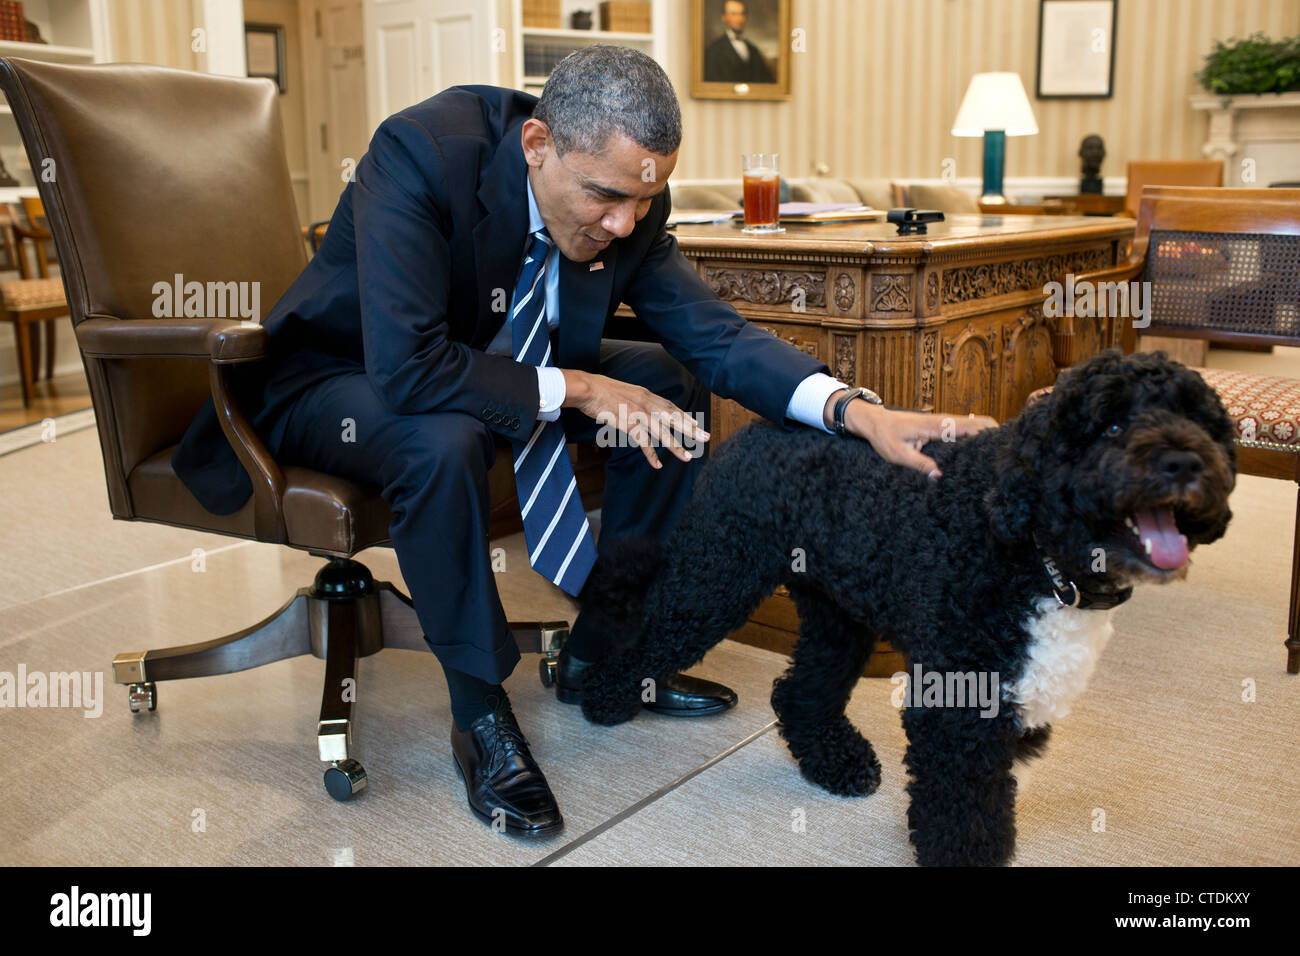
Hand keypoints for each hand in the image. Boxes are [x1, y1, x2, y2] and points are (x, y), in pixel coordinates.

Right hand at [561, 369, 709, 469]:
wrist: (588, 389)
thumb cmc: (602, 390)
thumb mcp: (626, 392)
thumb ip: (637, 400)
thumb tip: (642, 407)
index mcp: (646, 395)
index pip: (671, 407)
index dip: (685, 417)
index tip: (697, 425)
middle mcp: (646, 403)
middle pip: (673, 418)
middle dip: (691, 429)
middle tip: (706, 438)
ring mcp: (638, 413)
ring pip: (662, 432)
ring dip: (675, 446)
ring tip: (687, 458)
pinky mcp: (628, 423)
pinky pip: (643, 442)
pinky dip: (651, 455)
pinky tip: (657, 465)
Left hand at [824, 390, 997, 478]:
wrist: (875, 422)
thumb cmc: (885, 436)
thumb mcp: (899, 454)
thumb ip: (920, 464)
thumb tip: (940, 477)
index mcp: (938, 426)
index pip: (972, 426)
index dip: (990, 434)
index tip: (1002, 447)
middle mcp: (945, 421)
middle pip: (980, 423)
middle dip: (994, 435)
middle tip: (1004, 455)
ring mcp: (944, 423)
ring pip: (974, 426)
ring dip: (986, 437)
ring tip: (995, 457)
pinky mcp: (941, 428)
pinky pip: (963, 430)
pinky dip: (975, 437)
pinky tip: (977, 453)